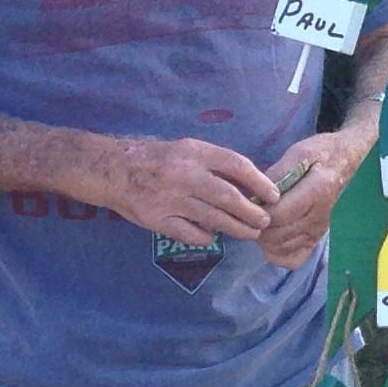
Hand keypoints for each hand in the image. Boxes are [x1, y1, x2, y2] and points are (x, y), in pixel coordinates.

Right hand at [100, 137, 278, 243]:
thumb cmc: (157, 158)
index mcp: (195, 152)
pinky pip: (192, 234)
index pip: (237, 165)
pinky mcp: (159, 220)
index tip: (273, 195)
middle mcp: (185, 175)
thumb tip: (251, 183)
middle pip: (230, 197)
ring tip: (251, 232)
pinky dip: (207, 237)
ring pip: (215, 219)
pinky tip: (214, 237)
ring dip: (238, 228)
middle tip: (265, 220)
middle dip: (253, 212)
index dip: (260, 182)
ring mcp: (171, 199)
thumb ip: (215, 163)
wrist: (113, 170)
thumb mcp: (187, 148)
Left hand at [255, 128, 362, 267]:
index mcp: (317, 191)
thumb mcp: (299, 152)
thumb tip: (257, 196)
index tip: (252, 200)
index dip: (257, 211)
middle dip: (258, 225)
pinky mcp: (317, 239)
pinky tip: (273, 235)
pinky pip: (292, 259)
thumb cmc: (321, 154)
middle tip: (253, 211)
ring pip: (281, 249)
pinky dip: (277, 252)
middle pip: (277, 235)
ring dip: (264, 238)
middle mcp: (320, 216)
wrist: (346, 161)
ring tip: (261, 220)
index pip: (278, 214)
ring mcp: (319, 231)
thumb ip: (278, 173)